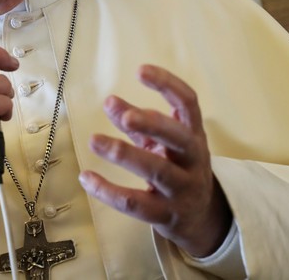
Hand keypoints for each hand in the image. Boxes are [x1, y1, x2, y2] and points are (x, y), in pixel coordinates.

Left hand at [79, 64, 231, 256]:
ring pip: (157, 170)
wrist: (201, 217)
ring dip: (124, 154)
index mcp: (193, 134)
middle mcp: (193, 159)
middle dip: (152, 124)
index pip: (188, 103)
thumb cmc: (177, 168)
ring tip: (94, 140)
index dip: (167, 84)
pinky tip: (86, 178)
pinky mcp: (166, 215)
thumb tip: (110, 102)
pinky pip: (136, 203)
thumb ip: (137, 121)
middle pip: (178, 138)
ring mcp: (182, 189)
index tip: (141, 70)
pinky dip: (108, 191)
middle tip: (125, 116)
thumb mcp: (161, 141)